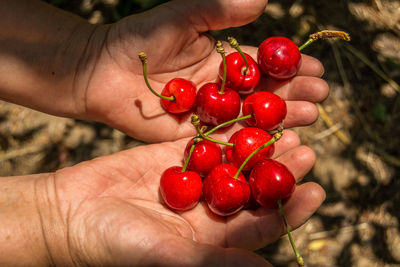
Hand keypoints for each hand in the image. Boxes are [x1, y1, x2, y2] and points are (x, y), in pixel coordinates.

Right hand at [22, 130, 323, 266]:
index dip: (289, 209)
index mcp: (212, 240)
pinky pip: (206, 143)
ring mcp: (192, 182)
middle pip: (254, 190)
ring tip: (287, 130)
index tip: (316, 190)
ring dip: (260, 148)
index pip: (261, 224)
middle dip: (281, 173)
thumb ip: (216, 261)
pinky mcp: (173, 158)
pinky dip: (228, 131)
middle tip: (305, 151)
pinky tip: (249, 117)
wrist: (72, 215)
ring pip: (235, 163)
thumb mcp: (168, 256)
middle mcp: (208, 211)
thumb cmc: (115, 245)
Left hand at [78, 0, 327, 141]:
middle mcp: (221, 91)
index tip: (314, 67)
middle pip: (264, 94)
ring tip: (311, 115)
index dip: (289, 67)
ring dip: (281, 118)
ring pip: (251, 119)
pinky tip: (276, 140)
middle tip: (320, 95)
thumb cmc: (141, 39)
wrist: (104, 70)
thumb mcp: (184, 15)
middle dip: (294, 94)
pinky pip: (226, 140)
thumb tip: (263, 2)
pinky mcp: (194, 138)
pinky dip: (250, 141)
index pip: (263, 66)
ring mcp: (209, 116)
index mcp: (222, 63)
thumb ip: (220, 10)